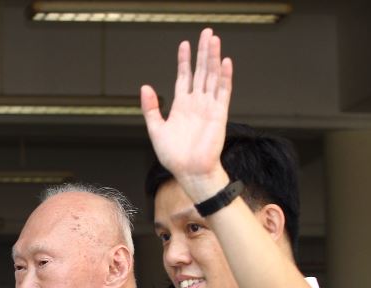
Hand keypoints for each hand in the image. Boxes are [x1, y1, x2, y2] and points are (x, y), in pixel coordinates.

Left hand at [141, 28, 232, 199]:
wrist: (189, 172)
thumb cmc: (173, 156)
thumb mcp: (156, 129)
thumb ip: (150, 108)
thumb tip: (145, 87)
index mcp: (182, 106)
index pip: (184, 77)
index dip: (184, 61)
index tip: (184, 44)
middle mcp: (197, 103)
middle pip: (201, 71)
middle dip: (203, 52)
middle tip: (206, 32)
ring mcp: (209, 107)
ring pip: (212, 76)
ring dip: (213, 58)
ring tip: (214, 40)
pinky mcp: (219, 114)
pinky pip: (223, 91)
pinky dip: (225, 76)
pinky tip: (225, 62)